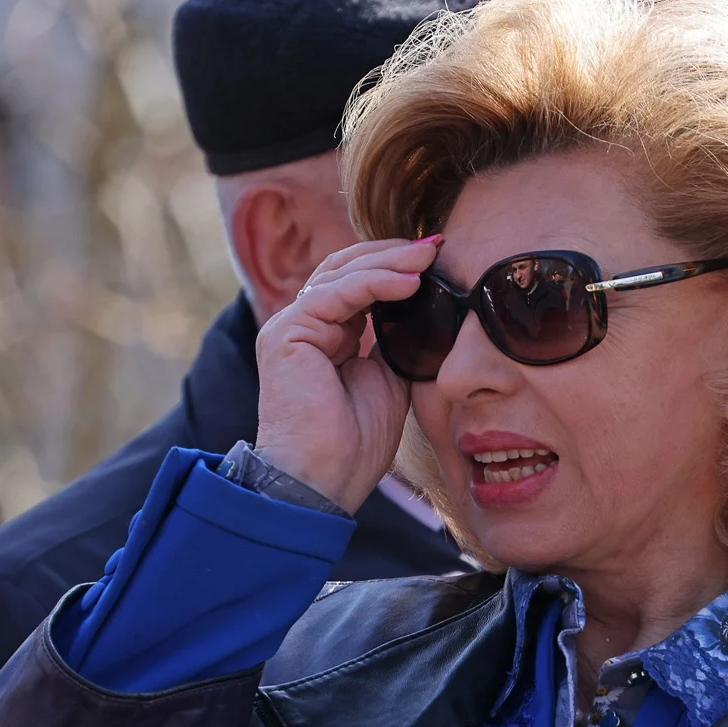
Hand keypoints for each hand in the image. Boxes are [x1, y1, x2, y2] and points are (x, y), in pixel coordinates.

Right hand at [252, 237, 439, 513]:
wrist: (324, 482)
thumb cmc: (355, 443)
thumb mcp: (392, 378)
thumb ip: (400, 339)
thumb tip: (430, 305)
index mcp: (328, 334)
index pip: (360, 281)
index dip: (398, 265)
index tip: (441, 256)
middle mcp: (305, 324)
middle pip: (348, 267)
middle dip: (395, 253)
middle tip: (438, 244)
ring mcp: (291, 326)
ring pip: (341, 273)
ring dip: (390, 261)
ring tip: (430, 256)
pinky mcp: (286, 334)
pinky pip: (335, 294)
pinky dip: (375, 283)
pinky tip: (410, 282)